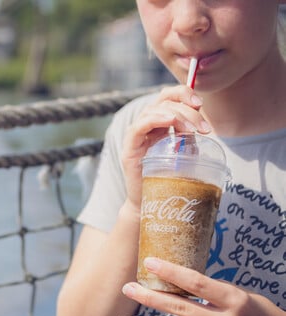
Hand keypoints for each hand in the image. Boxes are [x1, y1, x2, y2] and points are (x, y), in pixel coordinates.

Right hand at [121, 85, 209, 208]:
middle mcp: (147, 126)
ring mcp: (136, 137)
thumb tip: (203, 123)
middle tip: (203, 127)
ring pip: (152, 110)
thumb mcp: (185, 153)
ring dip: (176, 115)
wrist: (152, 204)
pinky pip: (137, 127)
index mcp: (160, 123)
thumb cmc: (170, 180)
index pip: (168, 96)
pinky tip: (168, 120)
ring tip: (191, 130)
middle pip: (163, 100)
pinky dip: (154, 120)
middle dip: (187, 109)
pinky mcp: (129, 150)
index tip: (200, 104)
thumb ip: (189, 137)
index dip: (183, 93)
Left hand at [121, 257, 285, 315]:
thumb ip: (212, 291)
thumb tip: (178, 279)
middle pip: (180, 309)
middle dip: (150, 298)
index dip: (171, 271)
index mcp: (233, 300)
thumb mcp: (241, 295)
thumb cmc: (260, 315)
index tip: (149, 262)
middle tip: (128, 289)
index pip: (196, 283)